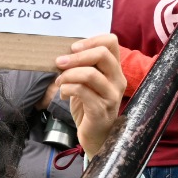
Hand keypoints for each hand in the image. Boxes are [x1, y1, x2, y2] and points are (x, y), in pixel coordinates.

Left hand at [54, 34, 125, 157]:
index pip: (111, 42)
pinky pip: (82, 91)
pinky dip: (67, 88)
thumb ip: (82, 68)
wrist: (96, 137)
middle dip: (76, 56)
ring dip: (68, 74)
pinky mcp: (101, 111)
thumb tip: (65, 54)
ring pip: (90, 74)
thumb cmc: (89, 107)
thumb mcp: (87, 84)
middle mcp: (118, 81)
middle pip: (102, 54)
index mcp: (115, 70)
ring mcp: (111, 96)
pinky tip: (63, 94)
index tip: (73, 48)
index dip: (91, 40)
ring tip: (59, 82)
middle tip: (60, 62)